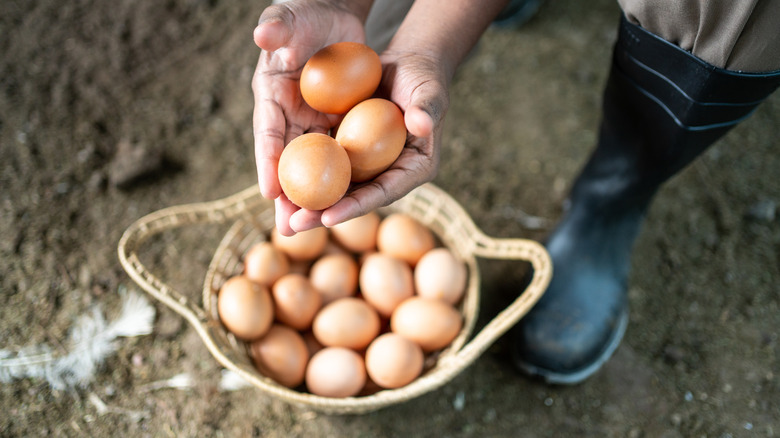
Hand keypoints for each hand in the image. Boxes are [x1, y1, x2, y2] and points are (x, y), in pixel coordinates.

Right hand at [252, 1, 366, 234]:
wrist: (333, 17)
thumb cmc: (307, 14)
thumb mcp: (291, 16)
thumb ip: (277, 25)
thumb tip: (263, 35)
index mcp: (270, 95)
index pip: (268, 132)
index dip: (267, 160)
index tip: (269, 190)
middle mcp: (287, 115)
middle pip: (286, 162)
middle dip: (286, 197)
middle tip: (288, 228)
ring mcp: (311, 123)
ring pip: (310, 168)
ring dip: (310, 198)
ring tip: (308, 230)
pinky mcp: (333, 125)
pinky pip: (335, 157)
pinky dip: (337, 180)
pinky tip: (344, 204)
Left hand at [290, 49, 448, 230]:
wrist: (408, 64)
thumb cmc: (423, 76)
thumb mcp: (428, 91)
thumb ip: (426, 109)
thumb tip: (423, 125)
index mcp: (416, 168)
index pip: (385, 192)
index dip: (357, 206)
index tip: (329, 217)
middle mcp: (393, 174)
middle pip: (357, 199)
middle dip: (325, 214)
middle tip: (294, 225)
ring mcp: (372, 165)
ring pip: (340, 187)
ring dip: (312, 201)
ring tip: (283, 215)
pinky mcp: (354, 152)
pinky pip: (329, 165)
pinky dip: (308, 173)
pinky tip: (282, 182)